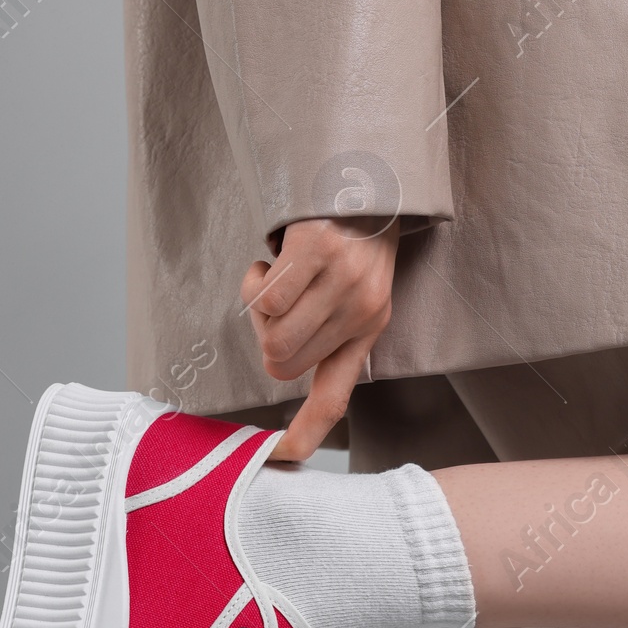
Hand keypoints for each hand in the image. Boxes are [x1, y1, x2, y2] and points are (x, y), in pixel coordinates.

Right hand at [240, 215, 400, 461]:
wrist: (371, 172)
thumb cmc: (353, 233)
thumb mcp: (354, 288)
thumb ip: (326, 325)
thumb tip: (278, 356)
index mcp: (368, 330)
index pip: (335, 396)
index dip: (305, 430)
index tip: (281, 456)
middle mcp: (360, 312)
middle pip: (281, 364)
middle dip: (264, 337)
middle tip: (278, 300)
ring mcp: (341, 283)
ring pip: (269, 334)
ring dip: (258, 306)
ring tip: (278, 274)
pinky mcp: (317, 253)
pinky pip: (264, 296)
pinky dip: (255, 279)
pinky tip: (275, 256)